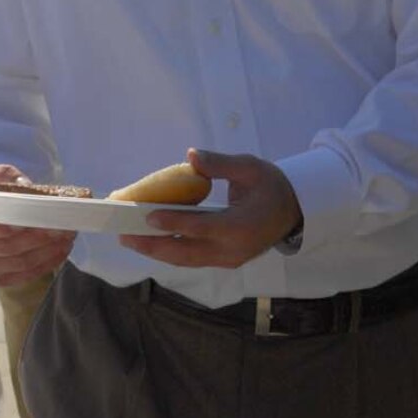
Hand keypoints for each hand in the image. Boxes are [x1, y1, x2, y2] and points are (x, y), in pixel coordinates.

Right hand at [0, 163, 75, 285]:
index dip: (5, 226)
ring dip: (47, 251)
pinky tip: (60, 251)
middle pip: (8, 247)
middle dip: (38, 237)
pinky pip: (26, 275)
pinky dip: (46, 264)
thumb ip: (4, 176)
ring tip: (66, 237)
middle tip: (61, 226)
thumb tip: (24, 186)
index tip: (29, 220)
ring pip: (20, 263)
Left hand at [118, 149, 301, 268]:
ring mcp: (229, 259)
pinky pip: (192, 260)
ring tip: (129, 239)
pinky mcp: (224, 261)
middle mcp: (233, 249)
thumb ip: (220, 164)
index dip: (174, 223)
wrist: (294, 211)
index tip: (148, 215)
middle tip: (124, 235)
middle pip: (187, 253)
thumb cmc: (271, 186)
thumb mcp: (250, 168)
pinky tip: (149, 242)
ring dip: (156, 252)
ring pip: (186, 261)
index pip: (201, 227)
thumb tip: (191, 156)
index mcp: (241, 226)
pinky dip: (169, 252)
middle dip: (153, 245)